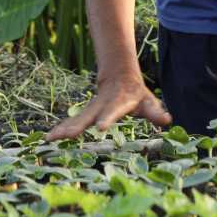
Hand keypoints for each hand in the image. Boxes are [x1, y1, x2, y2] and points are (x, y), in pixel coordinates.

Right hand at [45, 74, 171, 141]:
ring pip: (75, 119)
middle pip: (87, 116)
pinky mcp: (84, 114)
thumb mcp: (148, 102)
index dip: (107, 118)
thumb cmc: (137, 95)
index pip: (112, 111)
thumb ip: (156, 113)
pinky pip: (70, 122)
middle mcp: (101, 106)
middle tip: (67, 136)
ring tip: (50, 139)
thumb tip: (168, 120)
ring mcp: (90, 109)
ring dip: (63, 129)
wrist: (119, 77)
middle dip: (76, 126)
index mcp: (118, 103)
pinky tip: (48, 139)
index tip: (100, 127)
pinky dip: (59, 130)